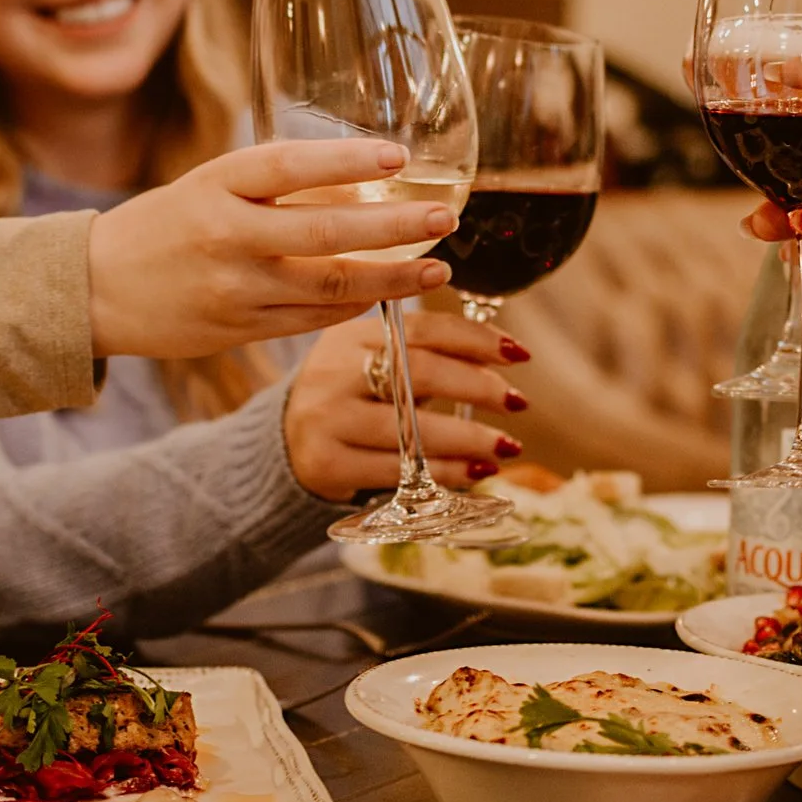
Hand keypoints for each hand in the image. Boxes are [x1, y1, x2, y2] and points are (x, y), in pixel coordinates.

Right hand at [86, 141, 456, 357]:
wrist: (94, 289)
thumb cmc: (163, 227)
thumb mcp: (207, 186)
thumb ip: (272, 185)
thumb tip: (360, 183)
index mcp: (214, 184)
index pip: (289, 165)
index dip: (346, 160)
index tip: (398, 158)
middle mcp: (225, 234)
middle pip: (324, 231)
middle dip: (394, 227)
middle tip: (444, 217)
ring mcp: (234, 288)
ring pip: (329, 287)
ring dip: (391, 279)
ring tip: (436, 268)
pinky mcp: (238, 329)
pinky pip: (311, 320)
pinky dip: (353, 307)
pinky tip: (386, 294)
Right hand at [283, 311, 529, 500]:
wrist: (282, 443)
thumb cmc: (348, 397)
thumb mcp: (370, 361)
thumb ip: (421, 352)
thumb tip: (501, 354)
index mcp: (349, 336)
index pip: (422, 329)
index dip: (475, 339)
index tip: (519, 354)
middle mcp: (334, 372)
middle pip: (418, 373)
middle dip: (477, 387)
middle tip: (517, 402)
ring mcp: (327, 420)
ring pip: (410, 429)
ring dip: (468, 438)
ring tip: (506, 446)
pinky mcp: (327, 464)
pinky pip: (397, 470)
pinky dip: (444, 472)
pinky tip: (475, 472)